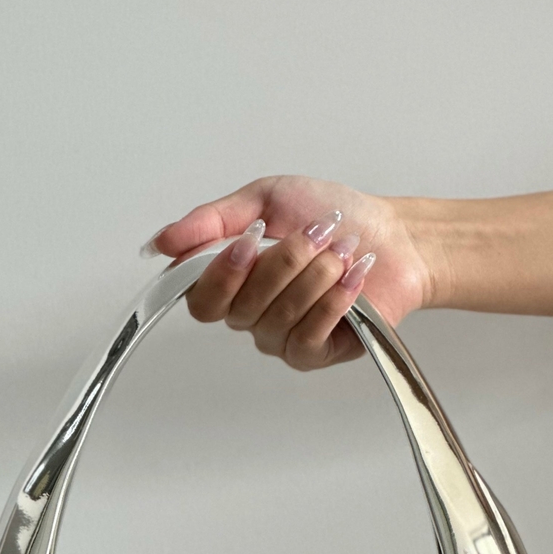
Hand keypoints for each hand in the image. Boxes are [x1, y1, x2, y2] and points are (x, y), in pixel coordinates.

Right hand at [142, 176, 431, 369]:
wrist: (391, 236)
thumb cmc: (330, 215)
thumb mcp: (265, 199)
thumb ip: (211, 222)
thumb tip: (161, 243)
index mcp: (230, 280)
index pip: (199, 299)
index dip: (221, 275)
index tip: (251, 239)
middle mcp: (249, 315)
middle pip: (242, 308)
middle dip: (284, 263)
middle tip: (316, 233)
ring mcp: (279, 338)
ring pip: (277, 319)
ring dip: (315, 277)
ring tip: (343, 250)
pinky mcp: (313, 354)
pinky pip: (308, 336)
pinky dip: (333, 301)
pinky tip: (354, 278)